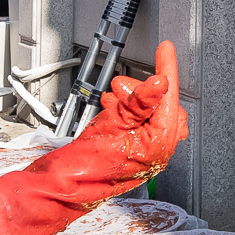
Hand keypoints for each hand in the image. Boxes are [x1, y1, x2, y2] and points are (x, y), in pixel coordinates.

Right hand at [58, 40, 186, 183]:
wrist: (65, 185)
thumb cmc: (85, 164)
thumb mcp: (114, 122)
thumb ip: (140, 101)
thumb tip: (160, 83)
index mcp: (159, 143)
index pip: (169, 97)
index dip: (166, 69)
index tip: (165, 50)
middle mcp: (158, 151)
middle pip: (164, 106)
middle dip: (143, 90)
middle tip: (123, 85)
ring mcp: (148, 153)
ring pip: (152, 115)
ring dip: (133, 101)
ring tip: (113, 99)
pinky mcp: (137, 153)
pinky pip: (141, 126)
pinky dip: (129, 113)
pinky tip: (113, 109)